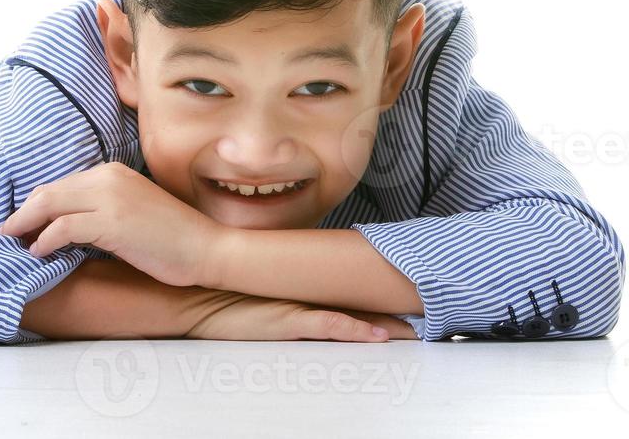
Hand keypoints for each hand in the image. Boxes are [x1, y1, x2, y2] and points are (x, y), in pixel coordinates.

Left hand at [0, 162, 226, 287]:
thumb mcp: (129, 213)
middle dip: (20, 215)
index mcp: (113, 172)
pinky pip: (64, 227)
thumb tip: (57, 224)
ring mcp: (110, 197)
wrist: (204, 247)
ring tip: (12, 245)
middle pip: (48, 192)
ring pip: (49, 205)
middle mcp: (109, 177)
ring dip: (25, 227)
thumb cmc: (169, 237)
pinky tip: (38, 253)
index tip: (17, 226)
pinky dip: (45, 240)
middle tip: (2, 236)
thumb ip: (97, 210)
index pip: (59, 185)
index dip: (33, 206)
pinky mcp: (112, 221)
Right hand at [186, 290, 418, 341]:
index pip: (354, 297)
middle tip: (429, 313)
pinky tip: (378, 335)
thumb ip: (290, 299)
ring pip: (356, 317)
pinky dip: (355, 331)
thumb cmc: (228, 302)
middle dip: (396, 311)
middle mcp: (310, 298)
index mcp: (307, 294)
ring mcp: (301, 310)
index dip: (384, 302)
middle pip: (364, 305)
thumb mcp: (265, 299)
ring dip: (387, 325)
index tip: (411, 303)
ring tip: (417, 330)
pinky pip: (330, 327)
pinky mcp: (289, 323)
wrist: (198, 298)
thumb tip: (309, 302)